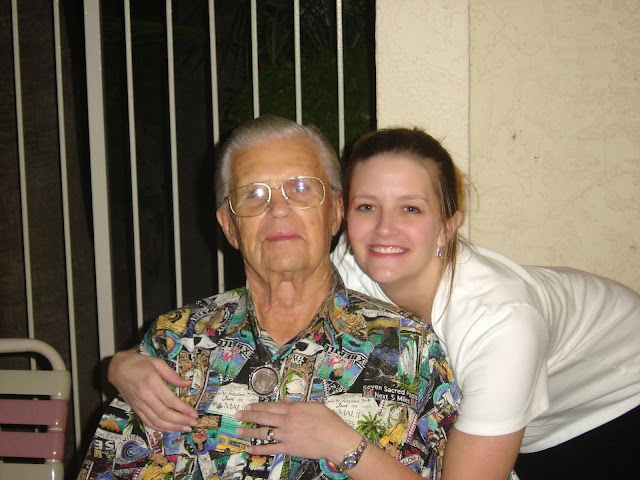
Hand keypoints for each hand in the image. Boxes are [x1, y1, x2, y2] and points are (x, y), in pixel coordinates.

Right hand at [108, 348, 197, 431]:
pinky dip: (160, 428)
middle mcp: (145, 396)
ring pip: (156, 421)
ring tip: (185, 428)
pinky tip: (170, 429)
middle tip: (193, 423)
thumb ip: (172, 375)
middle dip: (181, 421)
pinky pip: (148, 422)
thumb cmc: (139, 363)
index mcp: (152, 383)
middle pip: (164, 414)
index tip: (194, 414)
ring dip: (172, 427)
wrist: (117, 368)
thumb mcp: (158, 363)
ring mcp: (139, 405)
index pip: (170, 401)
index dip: (184, 409)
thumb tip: (188, 384)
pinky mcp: (135, 409)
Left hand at [234, 399, 360, 463]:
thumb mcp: (314, 406)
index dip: (257, 406)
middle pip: (263, 417)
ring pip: (263, 433)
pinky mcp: (288, 448)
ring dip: (249, 431)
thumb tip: (285, 402)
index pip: (270, 407)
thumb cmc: (329, 422)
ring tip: (238, 430)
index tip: (248, 406)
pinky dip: (259, 449)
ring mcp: (286, 435)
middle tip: (237, 415)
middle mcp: (286, 421)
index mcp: (293, 409)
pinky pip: (270, 449)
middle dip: (248, 416)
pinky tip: (250, 449)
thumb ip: (298, 404)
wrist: (336, 439)